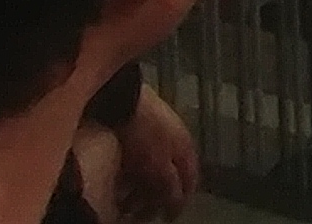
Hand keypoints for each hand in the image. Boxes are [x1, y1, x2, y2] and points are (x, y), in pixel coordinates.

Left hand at [114, 89, 200, 220]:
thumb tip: (177, 202)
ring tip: (128, 198)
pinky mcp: (139, 125)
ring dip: (144, 185)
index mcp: (188, 148)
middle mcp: (177, 138)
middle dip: (159, 195)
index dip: (180, 202)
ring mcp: (158, 130)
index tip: (168, 216)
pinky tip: (121, 178)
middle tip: (144, 211)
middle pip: (173, 175)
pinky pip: (140, 157)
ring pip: (155, 166)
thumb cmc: (144, 132)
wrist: (120, 99)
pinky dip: (134, 171)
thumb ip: (171, 186)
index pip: (191, 181)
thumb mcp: (160, 167)